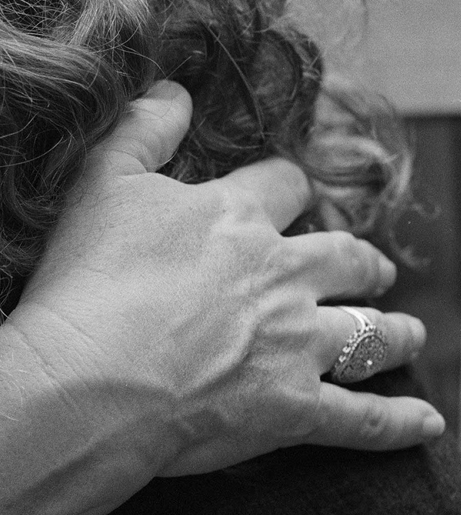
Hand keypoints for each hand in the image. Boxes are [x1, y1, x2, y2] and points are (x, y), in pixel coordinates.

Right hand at [0, 82, 440, 478]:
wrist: (91, 378)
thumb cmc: (88, 281)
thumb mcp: (100, 183)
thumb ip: (142, 130)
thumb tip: (175, 90)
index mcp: (236, 218)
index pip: (281, 186)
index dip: (284, 189)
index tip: (282, 196)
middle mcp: (282, 275)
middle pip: (344, 258)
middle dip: (359, 262)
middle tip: (366, 269)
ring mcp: (295, 344)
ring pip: (368, 332)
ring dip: (391, 332)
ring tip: (406, 334)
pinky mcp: (294, 408)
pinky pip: (362, 418)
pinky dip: (396, 423)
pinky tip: (425, 424)